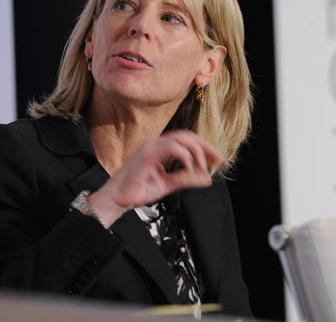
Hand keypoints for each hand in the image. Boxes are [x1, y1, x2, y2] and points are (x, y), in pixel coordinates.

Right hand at [88, 129, 223, 226]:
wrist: (117, 200)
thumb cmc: (136, 191)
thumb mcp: (167, 185)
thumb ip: (186, 179)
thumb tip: (207, 178)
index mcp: (158, 147)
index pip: (186, 140)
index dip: (204, 148)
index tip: (217, 160)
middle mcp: (154, 142)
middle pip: (187, 135)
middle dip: (205, 147)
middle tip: (218, 160)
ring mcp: (150, 146)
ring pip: (181, 138)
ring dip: (197, 151)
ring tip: (204, 167)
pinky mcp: (146, 153)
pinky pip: (171, 147)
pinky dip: (185, 156)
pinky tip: (190, 168)